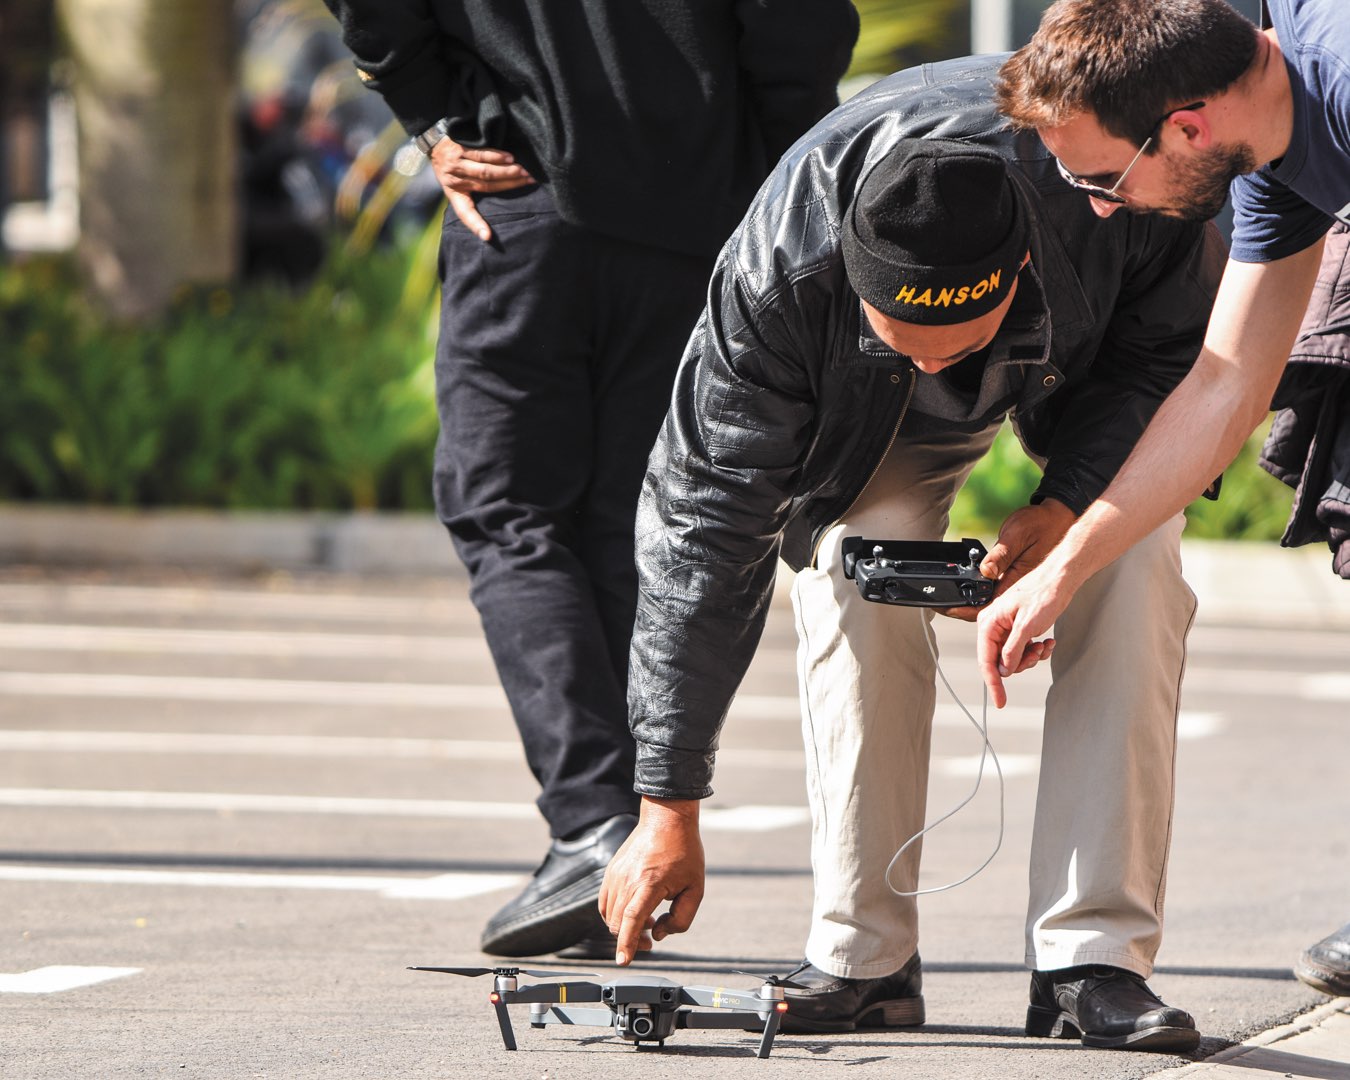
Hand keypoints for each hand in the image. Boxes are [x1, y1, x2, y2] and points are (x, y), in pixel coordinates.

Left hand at [428, 136, 533, 241]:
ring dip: (507, 171)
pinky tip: (510, 158)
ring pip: (486, 171)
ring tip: (523, 170)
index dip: (476, 224)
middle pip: (487, 185)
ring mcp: (456, 164)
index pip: (464, 213)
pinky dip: (497, 157)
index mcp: (454, 193)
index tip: (487, 237)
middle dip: (510, 184)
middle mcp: (454, 180)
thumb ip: (471, 189)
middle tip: (529, 181)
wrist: (433, 139)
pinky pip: (482, 155)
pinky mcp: (459, 149)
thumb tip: (496, 198)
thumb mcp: (454, 181)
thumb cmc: (450, 163)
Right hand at [599, 796, 703, 965]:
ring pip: (609, 914)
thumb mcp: (696, 888)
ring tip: (646, 924)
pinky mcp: (611, 871)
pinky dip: (615, 914)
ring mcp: (616, 874)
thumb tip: (658, 934)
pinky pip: (605, 901)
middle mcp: (627, 879)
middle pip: (618, 922)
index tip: (623, 961)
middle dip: (629, 940)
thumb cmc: (684, 852)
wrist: (666, 819)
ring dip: (623, 927)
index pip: (631, 919)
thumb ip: (681, 919)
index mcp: (649, 883)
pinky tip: (634, 911)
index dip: (626, 943)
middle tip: (648, 943)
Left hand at [938, 499, 1072, 625]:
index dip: (965, 610)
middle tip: (940, 606)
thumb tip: (985, 571)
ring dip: (970, 604)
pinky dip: (980, 594)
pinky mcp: (1016, 578)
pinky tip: (967, 590)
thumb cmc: (1040, 524)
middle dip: (962, 610)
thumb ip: (1001, 555)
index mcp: (1017, 580)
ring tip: (948, 603)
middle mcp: (1017, 587)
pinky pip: (997, 592)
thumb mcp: (1017, 535)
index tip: (946, 608)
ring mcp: (1017, 584)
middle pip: (987, 609)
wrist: (1058, 519)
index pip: (989, 604)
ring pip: (991, 602)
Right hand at [977, 561, 1072, 707]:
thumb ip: (1012, 650)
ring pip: (1012, 657)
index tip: (1000, 700)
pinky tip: (1047, 642)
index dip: (993, 683)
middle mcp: (994, 625)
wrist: (1060, 580)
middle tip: (1035, 656)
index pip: (986, 660)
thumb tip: (1004, 669)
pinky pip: (1022, 648)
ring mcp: (1006, 627)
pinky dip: (1036, 650)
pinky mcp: (1018, 628)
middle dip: (1019, 663)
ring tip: (1043, 646)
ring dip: (1030, 657)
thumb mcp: (1027, 626)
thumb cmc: (1043, 594)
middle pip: (999, 660)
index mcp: (989, 622)